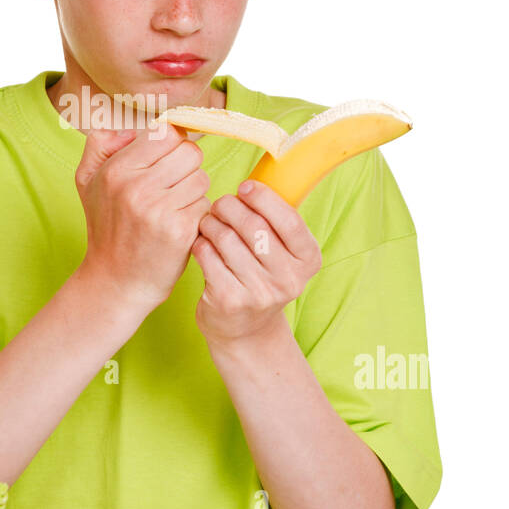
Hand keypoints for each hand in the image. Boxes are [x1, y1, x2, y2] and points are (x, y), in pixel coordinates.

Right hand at [75, 121, 211, 311]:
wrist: (115, 281)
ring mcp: (159, 210)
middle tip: (171, 186)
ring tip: (173, 208)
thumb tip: (135, 127)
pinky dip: (197, 214)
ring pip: (201, 178)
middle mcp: (136, 187)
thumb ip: (101, 142)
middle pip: (190, 152)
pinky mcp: (181, 231)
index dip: (172, 144)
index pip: (166, 133)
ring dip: (193, 191)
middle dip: (186, 167)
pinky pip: (205, 204)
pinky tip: (179, 226)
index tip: (166, 160)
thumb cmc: (106, 226)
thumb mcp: (87, 180)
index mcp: (116, 170)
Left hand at [191, 180, 321, 346]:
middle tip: (220, 205)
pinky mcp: (230, 301)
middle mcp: (289, 280)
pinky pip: (207, 257)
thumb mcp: (282, 254)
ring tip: (209, 223)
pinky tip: (201, 244)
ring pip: (227, 239)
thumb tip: (259, 176)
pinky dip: (200, 244)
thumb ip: (276, 221)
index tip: (245, 186)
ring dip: (211, 224)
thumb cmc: (260, 276)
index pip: (289, 220)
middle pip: (254, 226)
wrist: (245, 331)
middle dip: (230, 207)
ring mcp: (260, 293)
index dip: (264, 198)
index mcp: (308, 260)